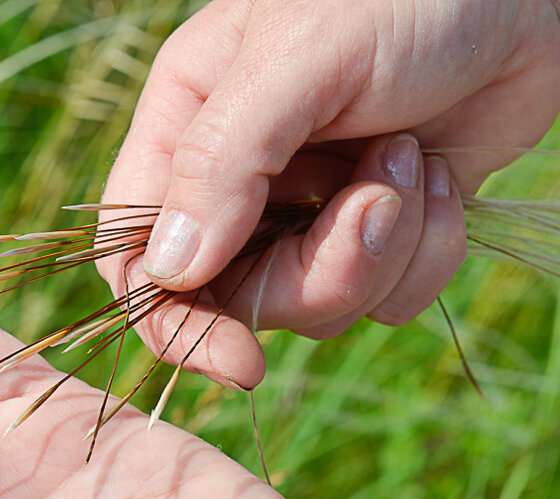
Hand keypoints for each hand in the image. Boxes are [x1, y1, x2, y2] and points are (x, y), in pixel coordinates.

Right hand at [101, 0, 559, 389]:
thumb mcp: (296, 58)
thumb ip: (222, 162)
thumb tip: (171, 271)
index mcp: (185, 130)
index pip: (138, 256)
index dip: (175, 322)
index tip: (237, 361)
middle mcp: (238, 183)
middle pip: (236, 297)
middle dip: (316, 273)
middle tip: (373, 204)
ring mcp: (309, 212)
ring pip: (317, 306)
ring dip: (381, 252)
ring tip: (408, 162)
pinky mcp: (378, 230)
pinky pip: (386, 298)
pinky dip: (426, 252)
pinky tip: (438, 180)